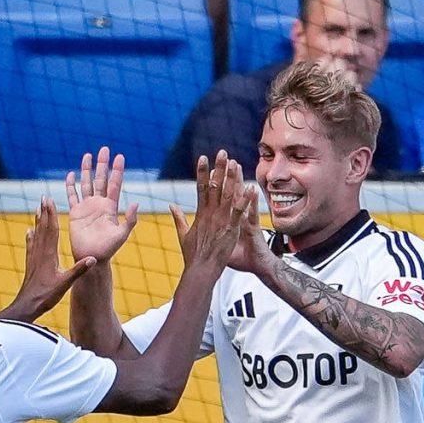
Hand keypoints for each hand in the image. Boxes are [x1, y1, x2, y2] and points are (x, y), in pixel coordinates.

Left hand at [0, 197, 97, 321]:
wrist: (27, 306)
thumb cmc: (45, 296)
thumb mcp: (65, 283)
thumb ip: (79, 270)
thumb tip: (94, 259)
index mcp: (49, 255)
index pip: (51, 230)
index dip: (50, 214)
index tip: (49, 200)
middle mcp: (40, 253)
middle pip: (42, 228)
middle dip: (44, 212)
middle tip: (43, 197)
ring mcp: (33, 258)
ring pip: (36, 235)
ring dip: (37, 221)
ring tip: (37, 209)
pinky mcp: (30, 265)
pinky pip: (30, 246)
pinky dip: (30, 237)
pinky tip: (29, 232)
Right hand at [64, 147, 141, 263]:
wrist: (92, 258)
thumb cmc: (108, 250)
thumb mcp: (122, 235)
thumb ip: (130, 220)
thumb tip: (136, 203)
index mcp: (111, 207)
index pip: (114, 184)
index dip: (117, 170)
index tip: (120, 156)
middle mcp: (99, 204)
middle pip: (101, 179)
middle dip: (102, 164)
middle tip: (105, 149)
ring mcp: (87, 207)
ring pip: (87, 184)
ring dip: (87, 170)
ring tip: (88, 155)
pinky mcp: (76, 213)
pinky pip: (72, 196)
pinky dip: (71, 186)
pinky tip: (70, 175)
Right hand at [176, 151, 259, 274]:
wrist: (200, 270)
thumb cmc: (192, 255)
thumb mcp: (183, 234)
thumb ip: (178, 218)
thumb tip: (171, 205)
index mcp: (200, 213)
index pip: (201, 187)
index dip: (202, 171)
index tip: (203, 157)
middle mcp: (210, 213)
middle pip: (215, 186)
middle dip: (218, 168)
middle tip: (222, 152)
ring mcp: (221, 220)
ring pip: (228, 194)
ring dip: (232, 177)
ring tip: (235, 162)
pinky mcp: (231, 228)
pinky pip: (240, 211)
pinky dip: (246, 198)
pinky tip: (252, 186)